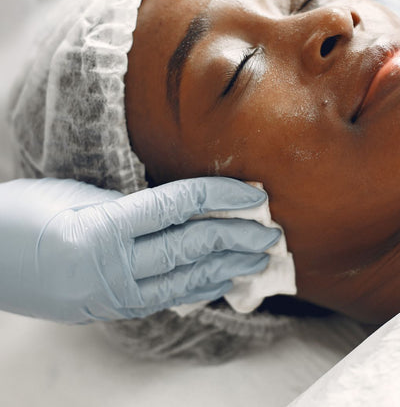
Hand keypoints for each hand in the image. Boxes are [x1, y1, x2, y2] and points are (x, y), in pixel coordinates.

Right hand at [0, 177, 278, 323]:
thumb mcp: (78, 196)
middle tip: (272, 230)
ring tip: (261, 257)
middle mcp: (113, 268)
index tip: (254, 192)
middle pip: (192, 246)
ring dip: (229, 266)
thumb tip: (183, 206)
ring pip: (187, 279)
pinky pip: (168, 298)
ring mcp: (113, 295)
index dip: (222, 196)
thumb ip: (132, 203)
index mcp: (103, 229)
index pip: (180, 206)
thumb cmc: (22, 216)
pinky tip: (224, 281)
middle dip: (237, 236)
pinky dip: (201, 287)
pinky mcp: (112, 308)